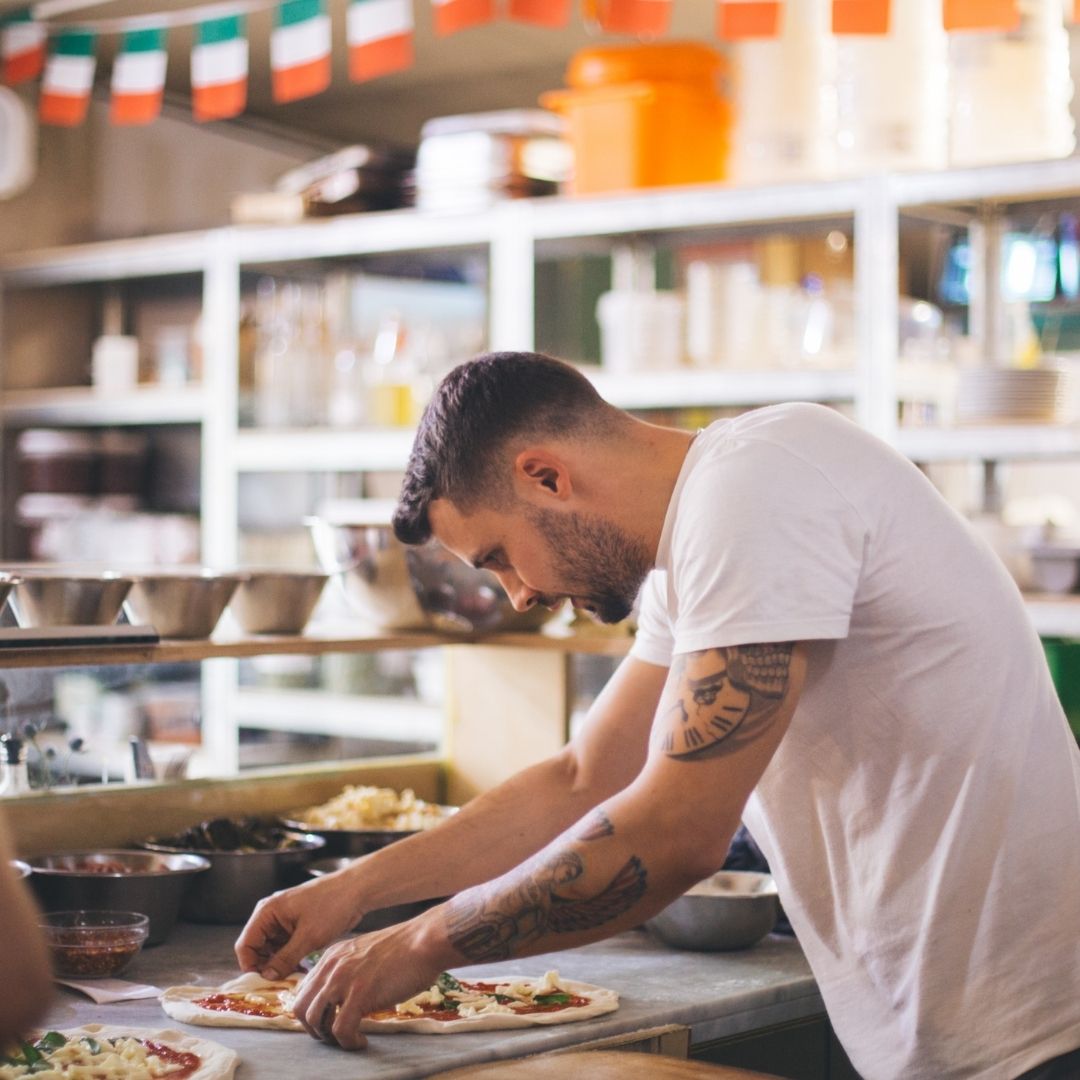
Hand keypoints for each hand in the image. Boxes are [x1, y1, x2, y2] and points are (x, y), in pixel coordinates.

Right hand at [234, 870, 365, 979]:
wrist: (356, 890)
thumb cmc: (332, 904)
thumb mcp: (308, 936)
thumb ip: (285, 958)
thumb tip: (267, 977)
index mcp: (267, 912)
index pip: (246, 944)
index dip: (250, 966)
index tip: (260, 984)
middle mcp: (272, 916)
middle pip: (257, 949)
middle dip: (266, 967)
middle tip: (278, 985)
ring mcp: (284, 921)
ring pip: (272, 951)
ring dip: (279, 965)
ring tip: (291, 978)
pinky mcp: (297, 926)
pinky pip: (285, 947)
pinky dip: (290, 959)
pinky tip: (300, 970)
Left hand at [291, 920, 442, 1050]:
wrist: (424, 941)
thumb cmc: (404, 949)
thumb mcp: (365, 953)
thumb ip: (349, 970)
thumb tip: (342, 997)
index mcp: (332, 956)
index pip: (303, 990)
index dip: (312, 1012)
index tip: (328, 1021)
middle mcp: (332, 966)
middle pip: (301, 1007)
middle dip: (314, 1028)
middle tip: (334, 1035)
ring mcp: (344, 979)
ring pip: (315, 1020)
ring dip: (330, 1038)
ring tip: (349, 1038)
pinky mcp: (359, 994)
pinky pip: (340, 1030)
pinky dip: (348, 1043)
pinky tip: (362, 1041)